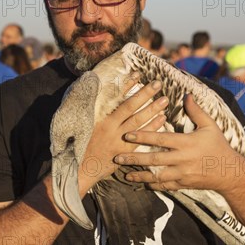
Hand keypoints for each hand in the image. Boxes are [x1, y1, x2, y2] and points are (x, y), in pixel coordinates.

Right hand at [77, 74, 167, 192]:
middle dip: (145, 94)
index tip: (137, 75)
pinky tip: (162, 119)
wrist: (80, 169)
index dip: (126, 86)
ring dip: (152, 110)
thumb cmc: (80, 144)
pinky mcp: (124, 151)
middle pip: (130, 107)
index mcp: (99, 118)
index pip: (114, 98)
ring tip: (164, 100)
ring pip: (138, 121)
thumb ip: (93, 110)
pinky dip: (152, 128)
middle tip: (158, 83)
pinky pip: (141, 138)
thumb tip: (97, 91)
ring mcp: (118, 139)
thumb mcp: (83, 124)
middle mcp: (109, 127)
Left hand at [115, 95, 244, 192]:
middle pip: (154, 159)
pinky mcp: (183, 184)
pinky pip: (165, 186)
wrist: (230, 173)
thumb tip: (187, 94)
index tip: (128, 134)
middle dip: (135, 158)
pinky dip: (153, 185)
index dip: (144, 136)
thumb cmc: (219, 146)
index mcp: (187, 143)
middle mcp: (183, 159)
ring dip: (140, 175)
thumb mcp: (211, 126)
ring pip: (157, 175)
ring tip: (125, 174)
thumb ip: (197, 111)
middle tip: (117, 157)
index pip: (161, 139)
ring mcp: (182, 174)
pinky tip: (142, 182)